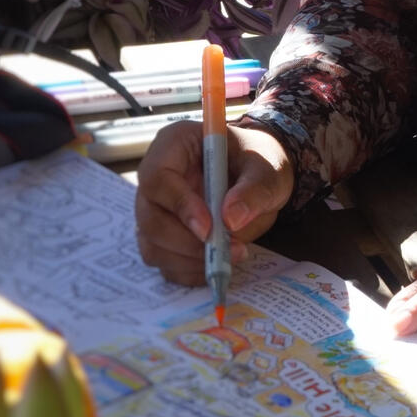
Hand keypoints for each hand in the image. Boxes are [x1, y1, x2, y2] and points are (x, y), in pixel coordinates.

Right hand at [134, 122, 293, 285]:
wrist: (258, 177)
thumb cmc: (258, 162)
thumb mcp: (266, 169)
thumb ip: (254, 190)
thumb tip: (231, 220)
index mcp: (174, 145)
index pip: (158, 177)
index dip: (180, 206)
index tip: (210, 228)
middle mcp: (155, 177)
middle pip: (149, 217)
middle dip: (186, 242)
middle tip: (226, 251)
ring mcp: (155, 209)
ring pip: (153, 244)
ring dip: (188, 260)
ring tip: (229, 257)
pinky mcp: (162, 235)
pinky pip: (164, 261)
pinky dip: (188, 271)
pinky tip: (216, 266)